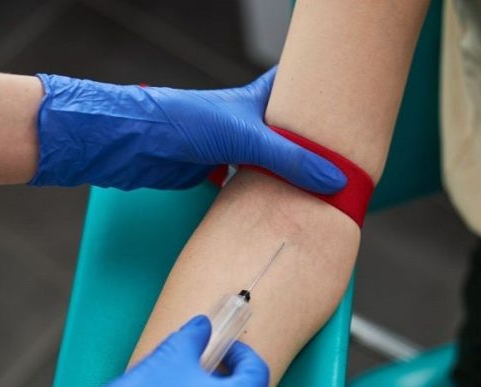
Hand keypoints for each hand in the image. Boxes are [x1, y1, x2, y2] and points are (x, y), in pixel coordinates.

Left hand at [28, 68, 346, 191]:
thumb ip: (290, 160)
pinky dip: (262, 194)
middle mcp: (244, 121)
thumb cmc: (180, 122)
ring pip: (268, 161)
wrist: (132, 144)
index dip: (319, 89)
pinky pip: (247, 184)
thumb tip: (336, 179)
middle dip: (310, 142)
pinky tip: (277, 207)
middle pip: (286, 130)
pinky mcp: (213, 171)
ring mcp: (228, 147)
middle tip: (342, 155)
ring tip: (319, 186)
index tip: (348, 98)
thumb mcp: (244, 137)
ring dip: (287, 173)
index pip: (293, 86)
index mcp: (254, 100)